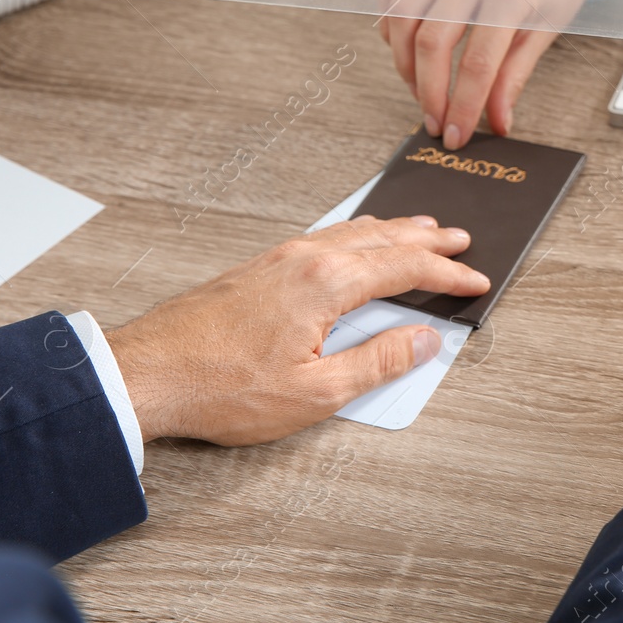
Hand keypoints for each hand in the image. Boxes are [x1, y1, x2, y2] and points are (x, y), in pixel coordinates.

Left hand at [105, 216, 489, 445]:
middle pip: (383, 238)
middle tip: (461, 240)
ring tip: (419, 230)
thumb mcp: (315, 392)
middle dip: (428, 240)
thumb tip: (423, 340)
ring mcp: (277, 259)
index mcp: (327, 284)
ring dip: (393, 230)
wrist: (146, 374)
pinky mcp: (256, 268)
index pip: (406, 268)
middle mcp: (304, 259)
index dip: (448, 275)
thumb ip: (377, 361)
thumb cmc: (221, 387)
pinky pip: (323, 236)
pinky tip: (354, 241)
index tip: (475, 280)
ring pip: (352, 231)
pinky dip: (357, 234)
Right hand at [379, 0, 599, 148]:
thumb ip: (515, 76)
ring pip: (403, 19)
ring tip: (422, 92)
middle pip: (432, 43)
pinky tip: (410, 52)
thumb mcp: (546, 30)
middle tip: (435, 124)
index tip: (456, 136)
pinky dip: (394, 29)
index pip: (477, 63)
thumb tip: (496, 122)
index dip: (462, 106)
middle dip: (429, 93)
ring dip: (406, 65)